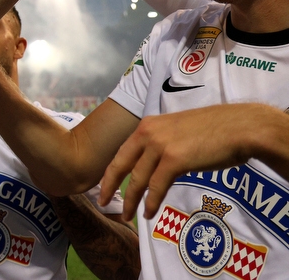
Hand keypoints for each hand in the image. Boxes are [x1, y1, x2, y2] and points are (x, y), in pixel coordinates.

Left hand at [100, 104, 275, 220]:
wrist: (239, 127)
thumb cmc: (216, 130)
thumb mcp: (178, 130)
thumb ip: (163, 141)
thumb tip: (158, 161)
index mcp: (148, 125)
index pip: (122, 151)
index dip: (111, 170)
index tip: (103, 184)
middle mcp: (148, 133)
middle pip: (121, 164)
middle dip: (109, 185)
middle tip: (102, 202)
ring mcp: (160, 146)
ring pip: (138, 179)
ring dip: (132, 200)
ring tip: (129, 215)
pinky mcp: (174, 160)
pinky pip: (156, 186)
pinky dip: (151, 202)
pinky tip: (149, 213)